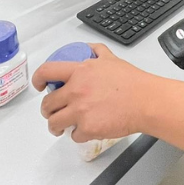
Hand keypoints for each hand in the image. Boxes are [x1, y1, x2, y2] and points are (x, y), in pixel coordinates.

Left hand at [32, 43, 155, 142]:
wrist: (146, 102)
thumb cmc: (132, 82)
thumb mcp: (112, 59)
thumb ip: (97, 52)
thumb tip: (87, 49)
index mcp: (80, 72)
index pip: (47, 71)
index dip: (37, 79)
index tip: (39, 86)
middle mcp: (76, 91)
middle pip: (48, 104)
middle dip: (47, 110)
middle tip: (52, 112)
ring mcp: (81, 111)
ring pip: (54, 123)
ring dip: (55, 126)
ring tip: (60, 127)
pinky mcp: (88, 128)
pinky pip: (74, 135)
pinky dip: (77, 135)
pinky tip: (84, 132)